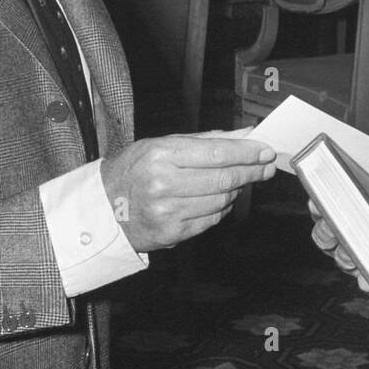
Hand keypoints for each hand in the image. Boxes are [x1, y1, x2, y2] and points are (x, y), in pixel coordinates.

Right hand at [101, 132, 275, 250]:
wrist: (102, 208)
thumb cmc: (134, 170)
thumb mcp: (163, 144)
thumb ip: (207, 140)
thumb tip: (245, 134)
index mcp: (161, 155)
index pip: (217, 153)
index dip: (247, 152)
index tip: (265, 151)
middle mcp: (163, 184)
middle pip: (224, 178)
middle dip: (251, 171)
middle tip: (265, 167)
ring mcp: (167, 212)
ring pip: (222, 200)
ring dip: (236, 190)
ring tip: (238, 181)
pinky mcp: (172, 234)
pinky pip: (211, 219)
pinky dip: (222, 209)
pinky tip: (219, 199)